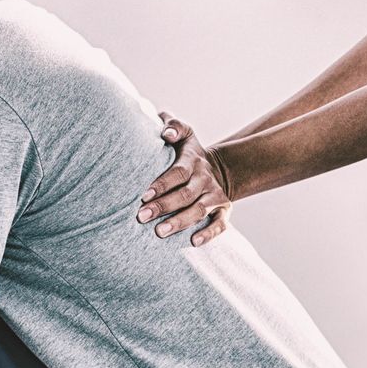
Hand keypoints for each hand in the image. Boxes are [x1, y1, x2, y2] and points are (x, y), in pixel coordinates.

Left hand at [137, 113, 232, 245]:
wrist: (218, 170)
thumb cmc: (187, 153)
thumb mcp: (184, 133)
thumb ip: (173, 126)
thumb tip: (166, 132)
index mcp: (193, 160)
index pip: (178, 172)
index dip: (162, 184)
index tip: (143, 195)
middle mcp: (206, 179)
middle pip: (186, 194)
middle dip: (163, 206)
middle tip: (142, 217)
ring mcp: (216, 196)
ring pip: (199, 211)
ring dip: (179, 222)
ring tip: (159, 232)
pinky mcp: (224, 211)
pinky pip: (220, 225)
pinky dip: (208, 234)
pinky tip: (193, 242)